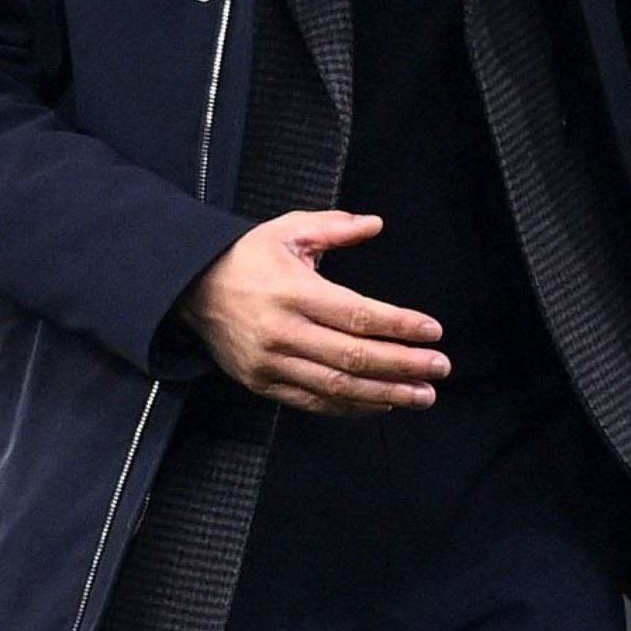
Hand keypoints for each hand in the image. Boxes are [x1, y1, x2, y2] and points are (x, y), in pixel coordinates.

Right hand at [177, 210, 446, 414]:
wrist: (191, 290)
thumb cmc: (246, 258)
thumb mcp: (288, 230)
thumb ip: (334, 228)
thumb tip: (375, 224)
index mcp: (293, 292)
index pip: (357, 315)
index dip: (399, 325)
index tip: (433, 331)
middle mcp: (283, 332)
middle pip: (354, 356)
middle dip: (403, 364)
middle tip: (440, 367)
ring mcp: (272, 363)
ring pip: (338, 386)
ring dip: (386, 394)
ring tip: (422, 395)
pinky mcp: (263, 384)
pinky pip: (313, 401)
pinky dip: (351, 406)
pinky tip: (382, 403)